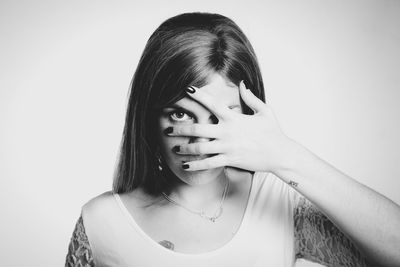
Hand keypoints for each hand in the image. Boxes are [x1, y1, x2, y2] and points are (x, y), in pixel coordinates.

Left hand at [167, 81, 295, 172]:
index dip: (198, 96)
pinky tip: (185, 166)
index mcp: (234, 118)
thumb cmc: (273, 132)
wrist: (280, 154)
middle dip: (181, 128)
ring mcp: (227, 147)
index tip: (185, 90)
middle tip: (167, 127)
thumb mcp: (265, 111)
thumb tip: (242, 84)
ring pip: (200, 148)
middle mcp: (227, 132)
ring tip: (174, 148)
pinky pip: (209, 164)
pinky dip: (196, 165)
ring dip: (185, 148)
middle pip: (198, 129)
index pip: (212, 104)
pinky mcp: (230, 160)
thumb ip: (251, 97)